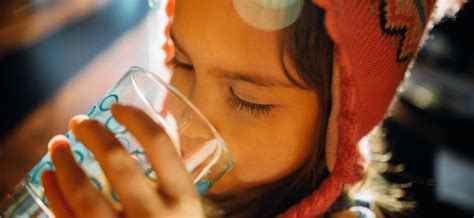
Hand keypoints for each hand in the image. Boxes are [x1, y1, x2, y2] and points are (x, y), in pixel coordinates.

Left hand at [41, 104, 204, 217]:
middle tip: (80, 122)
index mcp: (184, 199)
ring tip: (56, 144)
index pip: (160, 144)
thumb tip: (161, 124)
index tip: (118, 108)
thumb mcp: (189, 208)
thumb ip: (175, 174)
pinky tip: (49, 177)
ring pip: (83, 191)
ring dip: (63, 161)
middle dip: (92, 133)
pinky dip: (53, 194)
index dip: (135, 118)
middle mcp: (155, 216)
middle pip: (116, 160)